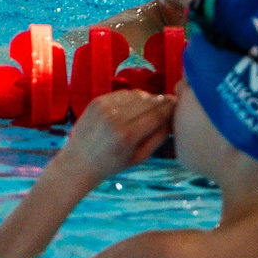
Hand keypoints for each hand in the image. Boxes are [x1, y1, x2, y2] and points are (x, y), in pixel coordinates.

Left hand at [54, 90, 174, 182]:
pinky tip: (132, 107)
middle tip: (168, 105)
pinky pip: (123, 93)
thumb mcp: (139, 157)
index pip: (157, 113)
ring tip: (149, 108)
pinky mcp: (97, 100)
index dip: (171, 106)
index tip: (179, 104)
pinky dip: (132, 98)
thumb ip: (158, 137)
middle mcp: (116, 117)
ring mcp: (105, 106)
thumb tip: (173, 118)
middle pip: (149, 100)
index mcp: (128, 135)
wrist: (78, 161)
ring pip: (136, 94)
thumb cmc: (111, 164)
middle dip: (161, 101)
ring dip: (147, 99)